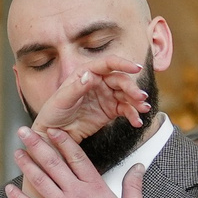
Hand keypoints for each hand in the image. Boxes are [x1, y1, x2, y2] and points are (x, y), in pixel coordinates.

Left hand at [6, 129, 148, 197]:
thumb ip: (133, 186)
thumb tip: (138, 167)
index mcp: (95, 187)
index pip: (76, 157)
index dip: (62, 141)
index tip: (53, 131)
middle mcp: (76, 193)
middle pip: (53, 163)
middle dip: (37, 145)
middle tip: (25, 133)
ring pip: (40, 181)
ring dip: (26, 165)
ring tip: (17, 153)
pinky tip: (9, 189)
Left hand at [25, 59, 150, 143]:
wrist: (55, 133)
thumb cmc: (53, 113)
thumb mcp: (62, 100)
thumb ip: (76, 87)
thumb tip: (90, 75)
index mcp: (86, 73)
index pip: (108, 64)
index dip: (123, 64)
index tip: (136, 68)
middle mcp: (99, 81)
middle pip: (121, 80)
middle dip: (132, 88)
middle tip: (140, 98)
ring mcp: (106, 96)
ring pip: (126, 95)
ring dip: (137, 102)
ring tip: (144, 110)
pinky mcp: (110, 110)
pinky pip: (125, 110)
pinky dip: (133, 115)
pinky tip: (137, 122)